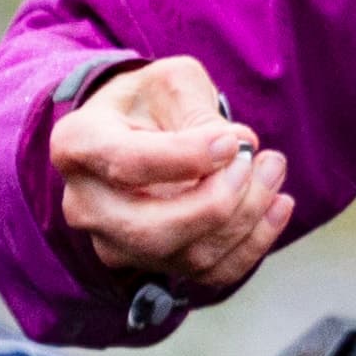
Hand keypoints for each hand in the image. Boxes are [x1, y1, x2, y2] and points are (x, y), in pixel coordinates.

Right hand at [48, 55, 294, 298]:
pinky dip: (252, 244)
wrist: (136, 131)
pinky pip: (209, 273)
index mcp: (78, 145)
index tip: (234, 143)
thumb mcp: (170, 83)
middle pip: (151, 229)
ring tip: (272, 170)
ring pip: (186, 255)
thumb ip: (200, 112)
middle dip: (219, 202)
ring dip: (246, 218)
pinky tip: (276, 206)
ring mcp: (116, 243)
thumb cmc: (150, 102)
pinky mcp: (153, 265)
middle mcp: (86, 205)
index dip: (186, 157)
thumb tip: (241, 148)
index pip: (126, 164)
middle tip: (258, 161)